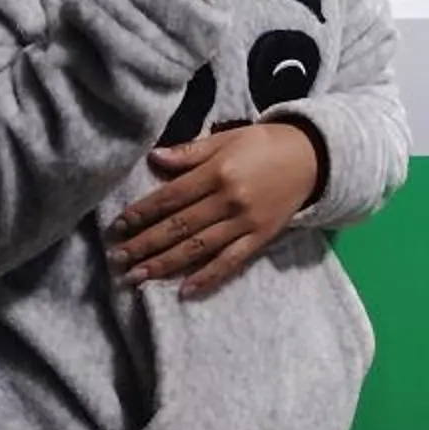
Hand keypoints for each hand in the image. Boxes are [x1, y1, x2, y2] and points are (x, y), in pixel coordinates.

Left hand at [110, 123, 320, 297]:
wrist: (311, 158)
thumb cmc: (263, 144)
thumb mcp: (227, 138)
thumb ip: (191, 152)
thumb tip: (154, 158)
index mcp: (218, 172)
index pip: (170, 197)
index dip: (142, 213)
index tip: (118, 227)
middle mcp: (229, 200)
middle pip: (179, 226)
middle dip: (144, 244)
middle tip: (117, 259)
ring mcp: (245, 222)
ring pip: (198, 248)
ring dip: (165, 264)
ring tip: (137, 277)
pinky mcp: (260, 238)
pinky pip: (230, 262)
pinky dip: (208, 277)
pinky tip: (184, 291)